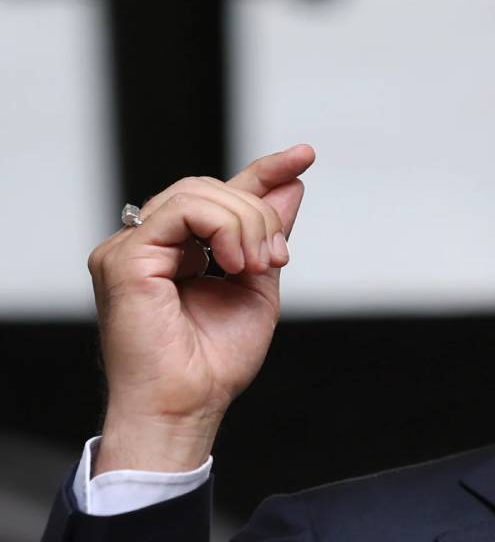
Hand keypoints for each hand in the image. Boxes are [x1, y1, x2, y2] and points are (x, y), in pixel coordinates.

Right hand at [90, 145, 315, 474]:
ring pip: (198, 193)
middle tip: (276, 258)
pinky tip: (233, 263)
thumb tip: (292, 186)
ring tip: (256, 266)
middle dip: (259, 213)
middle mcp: (152, 244)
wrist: (188, 404)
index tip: (304, 156)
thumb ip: (269, 236)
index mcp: (181, 251)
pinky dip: (221, 228)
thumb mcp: (258, 286)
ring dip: (245, 224)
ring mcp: (131, 247)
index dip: (265, 171)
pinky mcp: (123, 256)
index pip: (221, 195)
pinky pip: (180, 211)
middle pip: (213, 190)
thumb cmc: (214, 363)